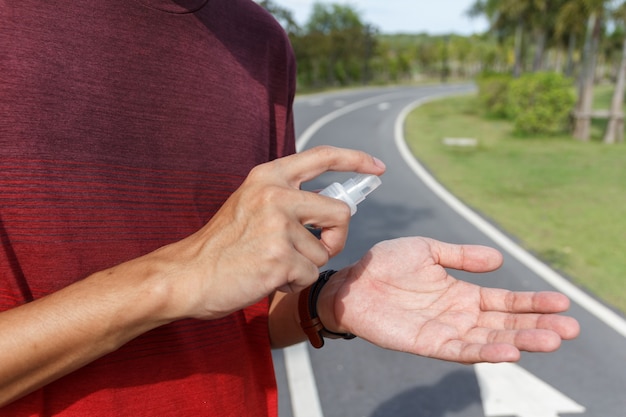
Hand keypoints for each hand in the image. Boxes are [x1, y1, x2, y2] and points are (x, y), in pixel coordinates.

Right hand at [150, 146, 384, 320]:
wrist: (187, 274)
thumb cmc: (222, 246)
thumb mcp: (251, 205)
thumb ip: (287, 199)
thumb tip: (332, 209)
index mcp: (268, 177)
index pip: (322, 156)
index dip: (355, 160)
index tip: (377, 167)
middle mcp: (276, 194)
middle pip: (340, 213)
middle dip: (335, 237)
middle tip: (316, 250)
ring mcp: (278, 225)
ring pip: (324, 252)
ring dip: (305, 266)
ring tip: (272, 265)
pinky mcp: (280, 257)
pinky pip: (311, 275)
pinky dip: (294, 283)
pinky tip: (268, 278)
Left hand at [319, 237, 579, 362]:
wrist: (351, 281)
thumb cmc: (385, 264)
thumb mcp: (427, 250)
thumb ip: (461, 255)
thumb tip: (499, 259)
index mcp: (462, 293)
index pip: (505, 300)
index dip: (533, 302)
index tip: (562, 302)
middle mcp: (459, 315)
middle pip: (505, 323)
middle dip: (537, 326)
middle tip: (570, 328)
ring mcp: (445, 331)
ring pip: (490, 340)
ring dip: (520, 341)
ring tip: (551, 340)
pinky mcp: (427, 343)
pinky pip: (460, 351)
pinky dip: (485, 353)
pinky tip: (509, 352)